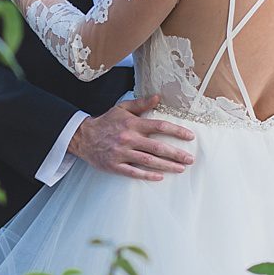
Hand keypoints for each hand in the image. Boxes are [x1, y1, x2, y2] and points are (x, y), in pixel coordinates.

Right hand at [69, 95, 195, 180]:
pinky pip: (133, 172)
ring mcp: (121, 153)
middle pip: (158, 147)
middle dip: (176, 154)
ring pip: (149, 161)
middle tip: (190, 159)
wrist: (83, 137)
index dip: (177, 131)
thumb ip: (141, 104)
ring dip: (167, 166)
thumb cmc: (106, 122)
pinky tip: (160, 177)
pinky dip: (147, 175)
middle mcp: (129, 138)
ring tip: (181, 168)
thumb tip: (158, 97)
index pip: (159, 126)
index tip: (190, 136)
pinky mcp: (115, 165)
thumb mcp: (122, 108)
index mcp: (132, 123)